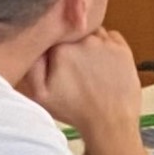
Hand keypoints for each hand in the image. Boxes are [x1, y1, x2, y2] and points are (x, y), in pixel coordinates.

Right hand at [26, 27, 143, 135]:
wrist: (110, 123)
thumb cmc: (76, 111)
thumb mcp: (40, 95)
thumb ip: (30, 66)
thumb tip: (31, 45)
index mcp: (61, 48)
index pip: (52, 32)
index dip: (54, 44)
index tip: (56, 58)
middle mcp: (83, 40)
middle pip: (72, 31)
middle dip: (71, 44)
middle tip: (74, 67)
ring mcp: (105, 43)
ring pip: (92, 32)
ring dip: (90, 44)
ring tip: (89, 66)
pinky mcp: (123, 49)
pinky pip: (111, 37)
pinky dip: (108, 46)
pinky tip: (104, 64)